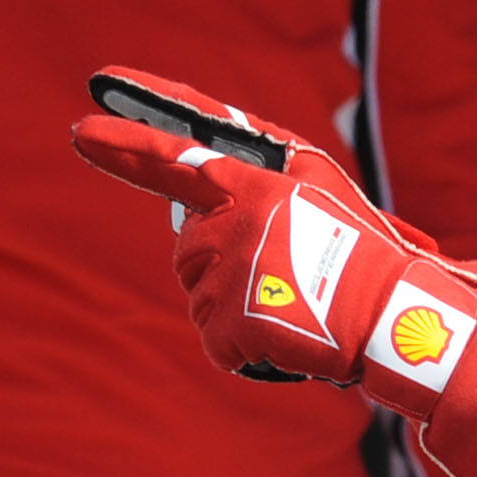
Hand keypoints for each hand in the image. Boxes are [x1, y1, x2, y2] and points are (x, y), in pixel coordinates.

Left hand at [73, 70, 476, 476]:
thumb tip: (197, 206)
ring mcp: (228, 270)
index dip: (126, 140)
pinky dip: (248, 349)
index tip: (80, 127)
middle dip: (222, 266)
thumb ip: (261, 186)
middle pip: (188, 245)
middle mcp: (234, 217)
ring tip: (297, 308)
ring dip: (239, 309)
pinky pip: (218, 341)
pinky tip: (289, 338)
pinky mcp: (228, 320)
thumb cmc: (368, 257)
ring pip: (202, 295)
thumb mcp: (320, 195)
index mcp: (257, 181)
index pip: (176, 156)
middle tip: (285, 279)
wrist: (396, 319)